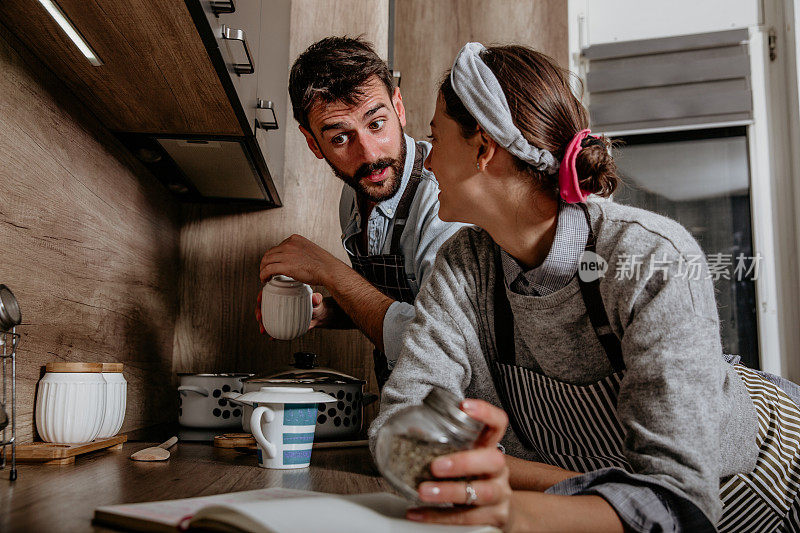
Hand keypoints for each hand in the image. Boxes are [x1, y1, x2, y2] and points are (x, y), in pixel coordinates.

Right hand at [256, 291, 324, 334]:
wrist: (318, 316)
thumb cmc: (316, 305)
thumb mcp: (317, 300)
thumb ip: (316, 298)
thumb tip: (315, 298)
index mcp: (285, 293)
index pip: (270, 291)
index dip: (262, 294)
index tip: (260, 299)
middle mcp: (280, 302)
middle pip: (265, 305)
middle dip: (259, 311)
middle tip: (260, 317)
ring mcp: (280, 313)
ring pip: (267, 317)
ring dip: (262, 323)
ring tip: (263, 330)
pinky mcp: (282, 322)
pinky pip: (274, 327)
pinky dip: (272, 332)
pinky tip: (271, 337)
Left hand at [259, 234, 345, 286]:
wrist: (329, 270)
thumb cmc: (324, 265)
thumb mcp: (310, 251)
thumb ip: (301, 252)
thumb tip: (296, 260)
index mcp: (295, 239)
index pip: (278, 246)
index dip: (273, 256)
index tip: (274, 263)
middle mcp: (289, 244)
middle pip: (270, 253)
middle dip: (265, 262)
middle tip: (266, 270)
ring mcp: (287, 254)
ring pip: (266, 261)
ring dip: (263, 269)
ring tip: (264, 276)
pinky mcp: (286, 266)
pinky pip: (268, 269)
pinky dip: (263, 274)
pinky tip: (264, 279)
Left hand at [407, 399, 515, 530]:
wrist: (502, 512)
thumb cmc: (476, 479)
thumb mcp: (465, 459)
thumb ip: (445, 446)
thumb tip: (413, 431)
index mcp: (489, 448)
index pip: (498, 424)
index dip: (485, 413)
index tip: (464, 406)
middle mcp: (498, 469)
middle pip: (493, 460)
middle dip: (464, 462)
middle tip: (436, 466)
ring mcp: (500, 494)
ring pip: (481, 493)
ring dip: (449, 492)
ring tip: (424, 491)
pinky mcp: (495, 517)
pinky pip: (466, 518)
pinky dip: (439, 516)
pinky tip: (418, 512)